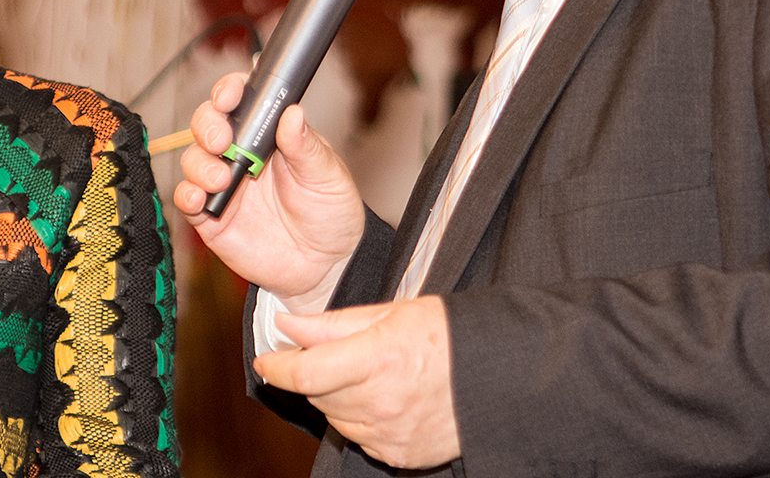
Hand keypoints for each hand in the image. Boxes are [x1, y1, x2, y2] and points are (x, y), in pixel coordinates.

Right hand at [174, 72, 364, 312]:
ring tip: (222, 179)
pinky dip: (187, 194)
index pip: (242, 101)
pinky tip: (201, 198)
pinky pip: (186, 199)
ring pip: (193, 159)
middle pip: (208, 124)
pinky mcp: (212, 217)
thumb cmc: (331, 214)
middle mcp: (242, 154)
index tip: (229, 95)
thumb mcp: (328, 177)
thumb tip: (293, 113)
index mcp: (270, 136)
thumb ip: (307, 147)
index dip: (229, 90)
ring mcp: (224, 185)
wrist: (325, 267)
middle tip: (221, 140)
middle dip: (207, 124)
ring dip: (200, 163)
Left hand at [253, 298, 460, 469]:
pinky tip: (384, 396)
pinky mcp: (399, 455)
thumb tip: (288, 325)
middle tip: (331, 353)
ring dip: (336, 396)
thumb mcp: (392, 314)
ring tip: (369, 372)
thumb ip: (333, 324)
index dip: (276, 366)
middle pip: (316, 394)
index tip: (266, 359)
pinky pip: (359, 437)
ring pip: (335, 416)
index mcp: (378, 359)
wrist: (502, 377)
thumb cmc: (452, 336)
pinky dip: (360, 417)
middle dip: (313, 373)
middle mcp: (381, 402)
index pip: (305, 372)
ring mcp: (390, 434)